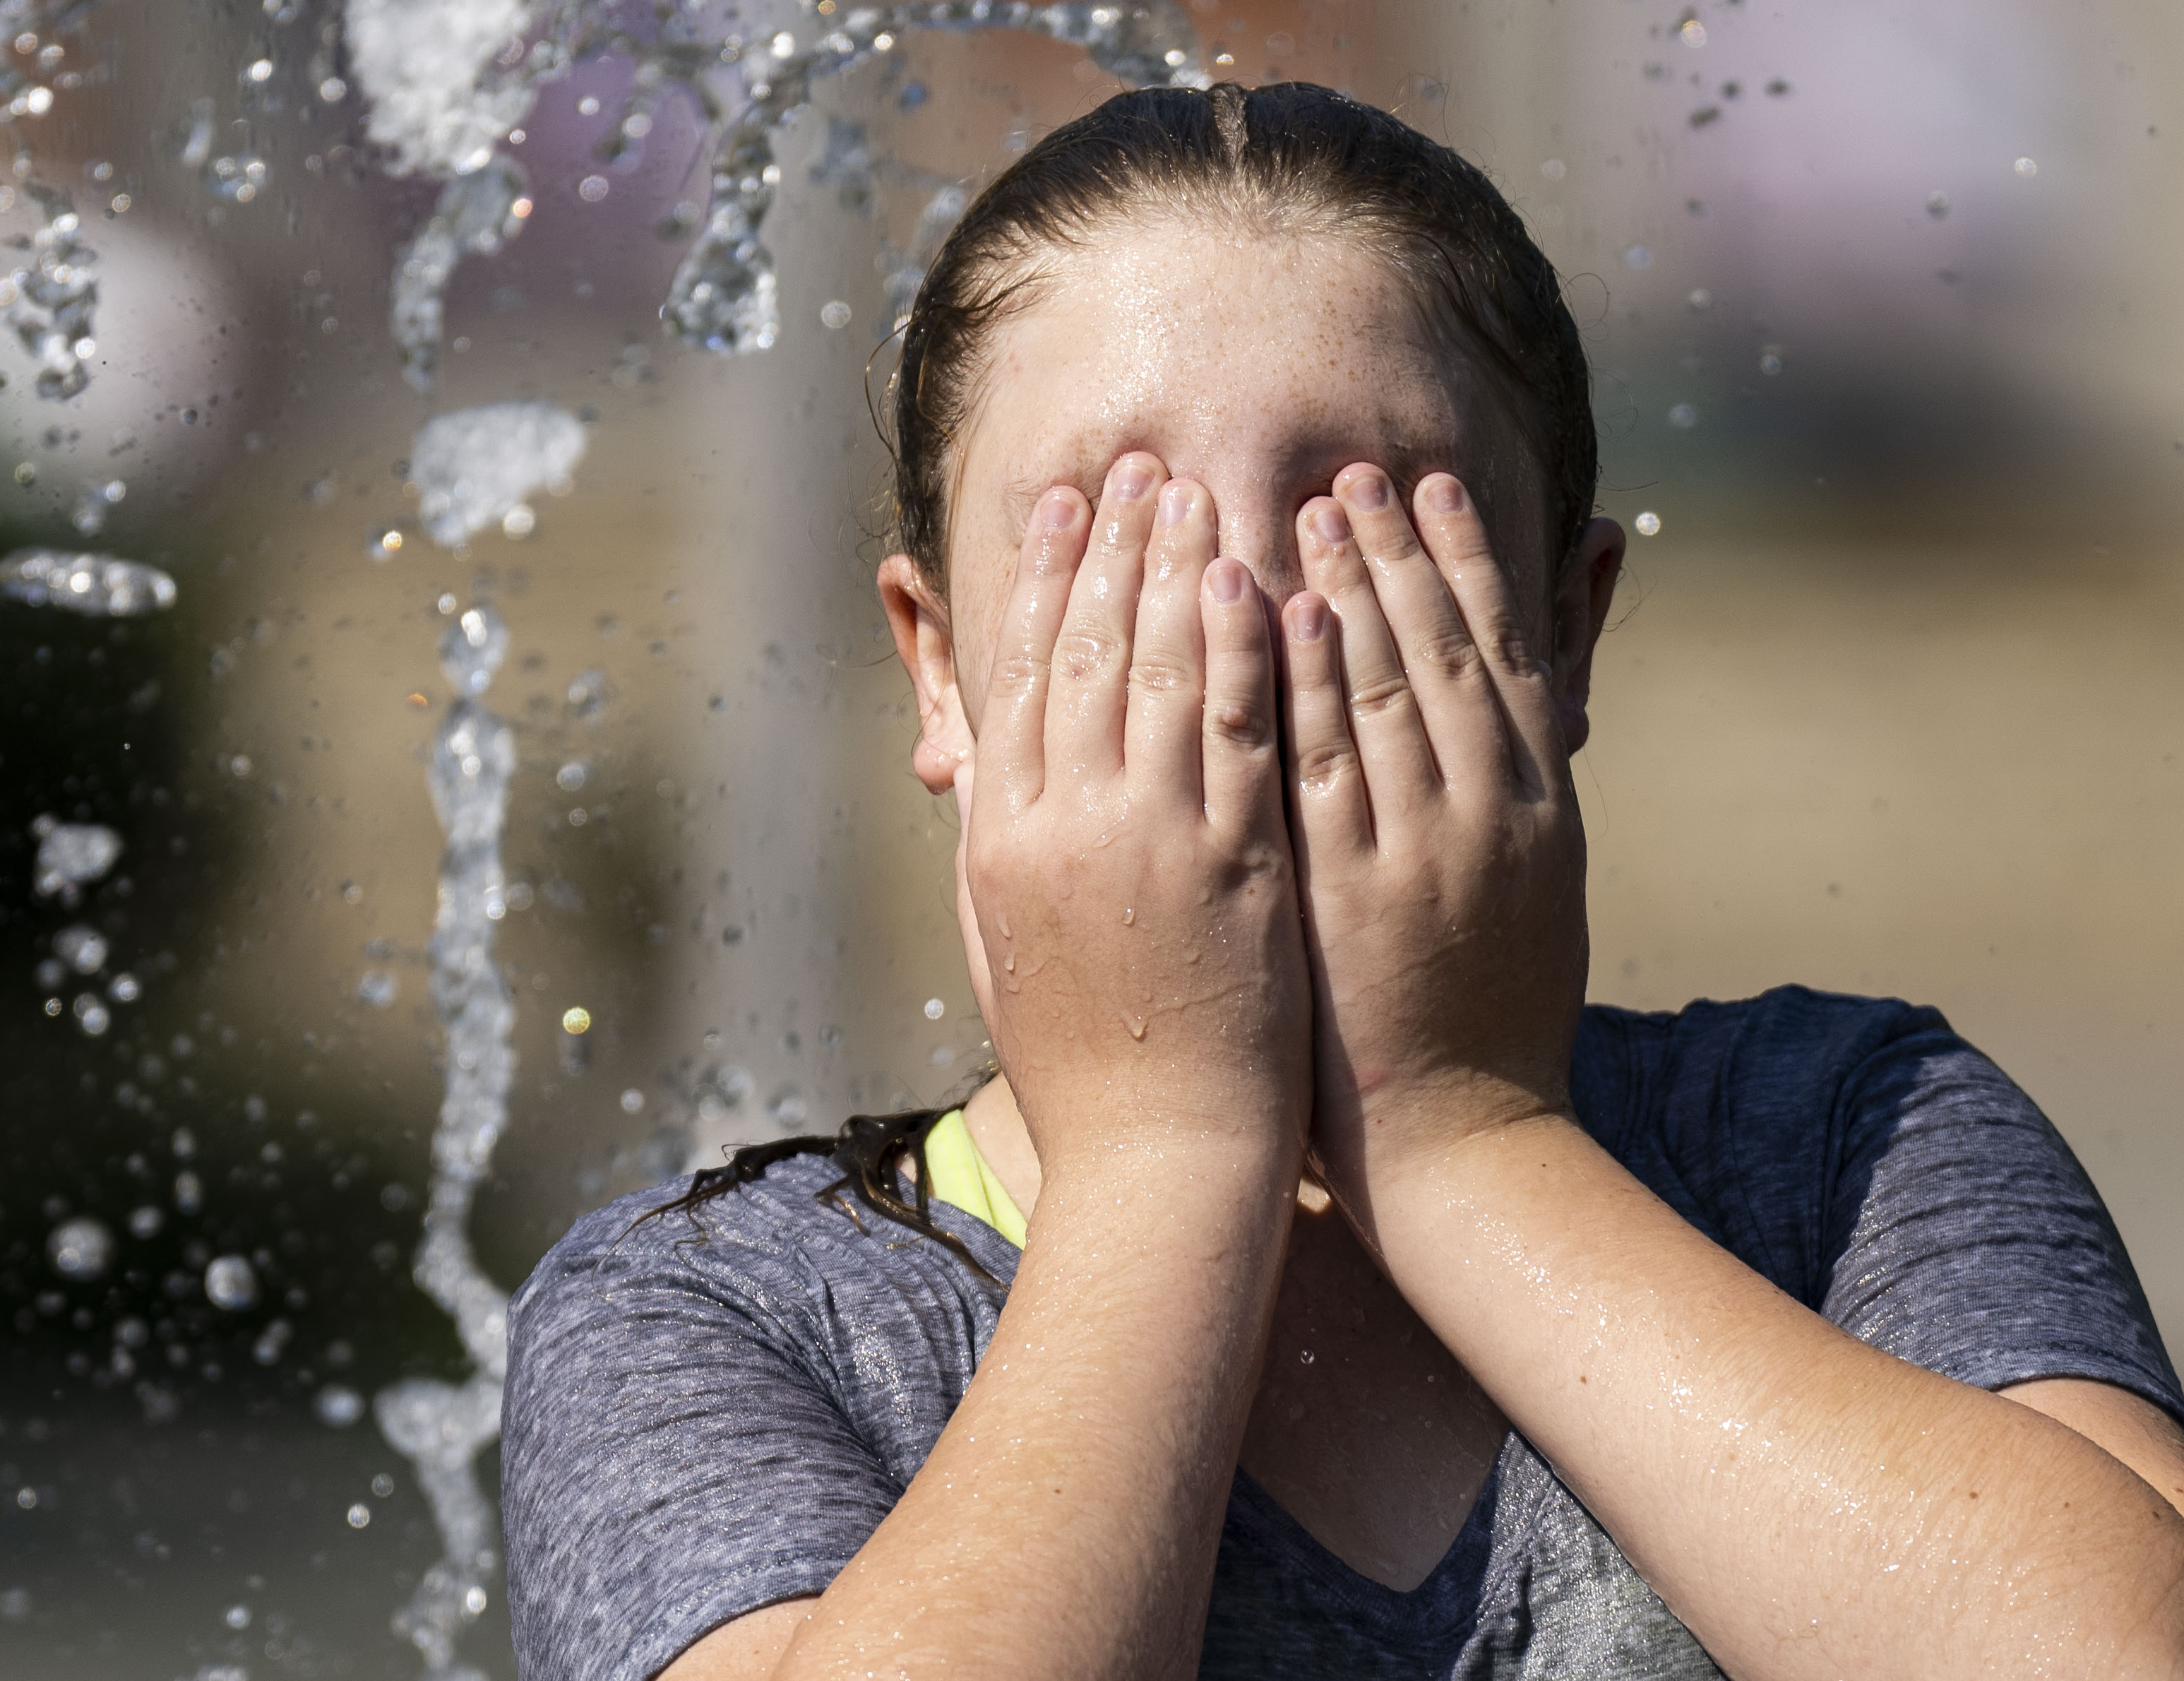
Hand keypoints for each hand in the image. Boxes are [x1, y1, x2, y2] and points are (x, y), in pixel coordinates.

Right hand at [963, 453, 1309, 1180]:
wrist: (1156, 1159)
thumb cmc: (1084, 1064)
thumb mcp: (1004, 942)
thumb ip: (994, 843)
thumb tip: (981, 764)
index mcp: (1001, 838)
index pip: (1018, 676)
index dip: (1039, 580)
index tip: (1059, 505)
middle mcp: (1061, 824)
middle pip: (1082, 651)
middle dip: (1108, 548)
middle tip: (1132, 465)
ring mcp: (1145, 841)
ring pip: (1155, 674)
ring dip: (1175, 571)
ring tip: (1194, 491)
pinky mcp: (1232, 867)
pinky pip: (1236, 735)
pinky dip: (1243, 652)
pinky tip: (1256, 583)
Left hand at [1279, 465, 1588, 1211]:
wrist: (1460, 1142)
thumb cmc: (1483, 1021)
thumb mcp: (1526, 892)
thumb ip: (1511, 792)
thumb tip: (1511, 703)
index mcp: (1536, 807)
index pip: (1498, 654)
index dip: (1465, 562)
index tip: (1431, 487)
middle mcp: (1488, 814)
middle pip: (1442, 650)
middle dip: (1401, 552)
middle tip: (1360, 468)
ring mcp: (1420, 850)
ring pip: (1387, 689)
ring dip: (1352, 588)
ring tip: (1315, 504)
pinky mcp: (1351, 894)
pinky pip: (1326, 766)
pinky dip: (1309, 683)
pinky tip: (1285, 612)